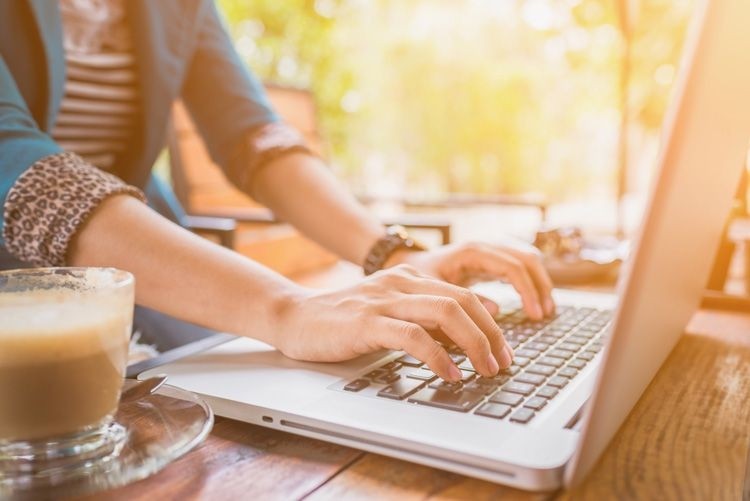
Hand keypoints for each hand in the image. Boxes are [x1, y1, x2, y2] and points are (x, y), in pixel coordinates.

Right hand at [274, 265, 512, 381]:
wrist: (295, 317)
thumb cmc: (344, 322)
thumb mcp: (392, 313)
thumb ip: (428, 316)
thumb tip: (476, 325)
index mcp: (409, 278)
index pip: (464, 295)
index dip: (491, 324)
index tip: (504, 352)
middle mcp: (400, 283)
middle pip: (463, 301)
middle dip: (491, 335)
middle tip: (503, 364)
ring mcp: (384, 300)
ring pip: (446, 312)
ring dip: (475, 344)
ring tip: (485, 370)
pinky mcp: (366, 322)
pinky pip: (413, 336)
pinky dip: (439, 356)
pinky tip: (450, 374)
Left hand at [386, 242, 554, 319]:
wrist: (402, 265)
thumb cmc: (414, 279)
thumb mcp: (433, 292)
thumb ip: (460, 302)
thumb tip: (494, 312)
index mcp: (471, 252)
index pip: (511, 267)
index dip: (527, 291)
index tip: (535, 315)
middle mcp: (484, 247)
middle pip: (526, 259)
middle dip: (539, 286)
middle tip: (544, 314)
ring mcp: (489, 251)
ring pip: (526, 259)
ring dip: (539, 284)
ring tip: (545, 311)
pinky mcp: (489, 260)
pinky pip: (519, 266)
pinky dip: (530, 283)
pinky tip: (534, 304)